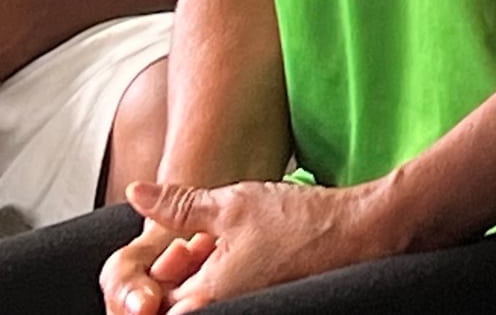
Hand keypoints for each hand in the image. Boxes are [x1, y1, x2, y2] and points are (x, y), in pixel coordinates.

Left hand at [115, 179, 399, 311]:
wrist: (358, 232)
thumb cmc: (299, 222)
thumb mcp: (231, 203)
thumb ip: (178, 204)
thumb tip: (137, 193)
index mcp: (207, 299)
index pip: (153, 300)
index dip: (158, 269)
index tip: (178, 243)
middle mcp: (226, 313)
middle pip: (176, 302)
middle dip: (178, 272)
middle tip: (199, 241)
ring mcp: (247, 310)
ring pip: (202, 299)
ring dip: (201, 273)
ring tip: (222, 242)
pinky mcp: (263, 306)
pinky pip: (227, 298)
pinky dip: (224, 277)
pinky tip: (241, 252)